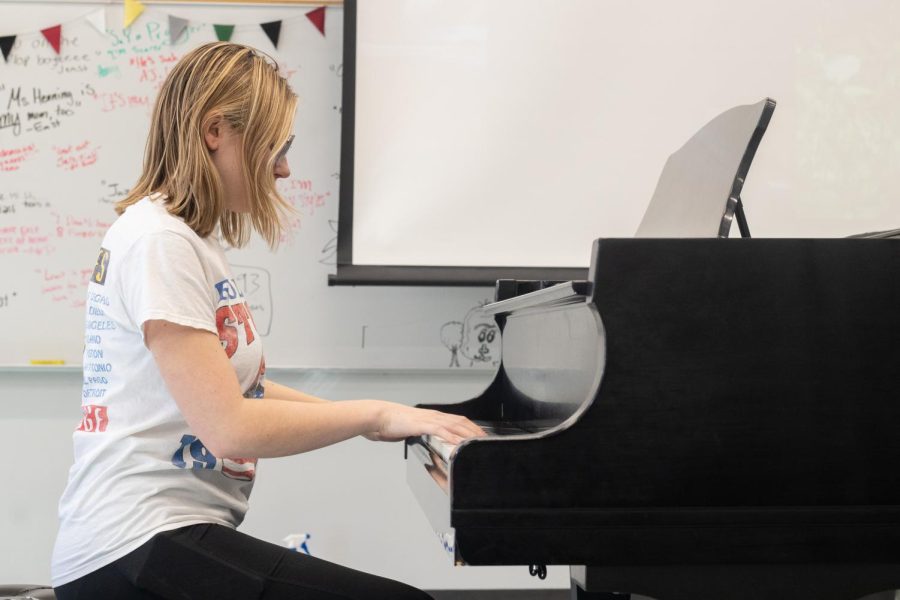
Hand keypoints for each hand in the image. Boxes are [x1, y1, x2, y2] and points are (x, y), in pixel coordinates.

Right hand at [363, 402, 486, 443]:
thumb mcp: (411, 430)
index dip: (470, 427)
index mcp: (432, 417)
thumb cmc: (391, 423)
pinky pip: (440, 430)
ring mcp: (428, 419)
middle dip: (474, 430)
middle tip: (486, 439)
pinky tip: (458, 442)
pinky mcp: (421, 425)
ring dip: (467, 433)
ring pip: (453, 425)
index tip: (480, 435)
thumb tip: (426, 442)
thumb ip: (421, 435)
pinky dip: (451, 436)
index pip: (457, 420)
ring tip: (478, 441)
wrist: (378, 417)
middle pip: (460, 421)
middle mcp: (433, 416)